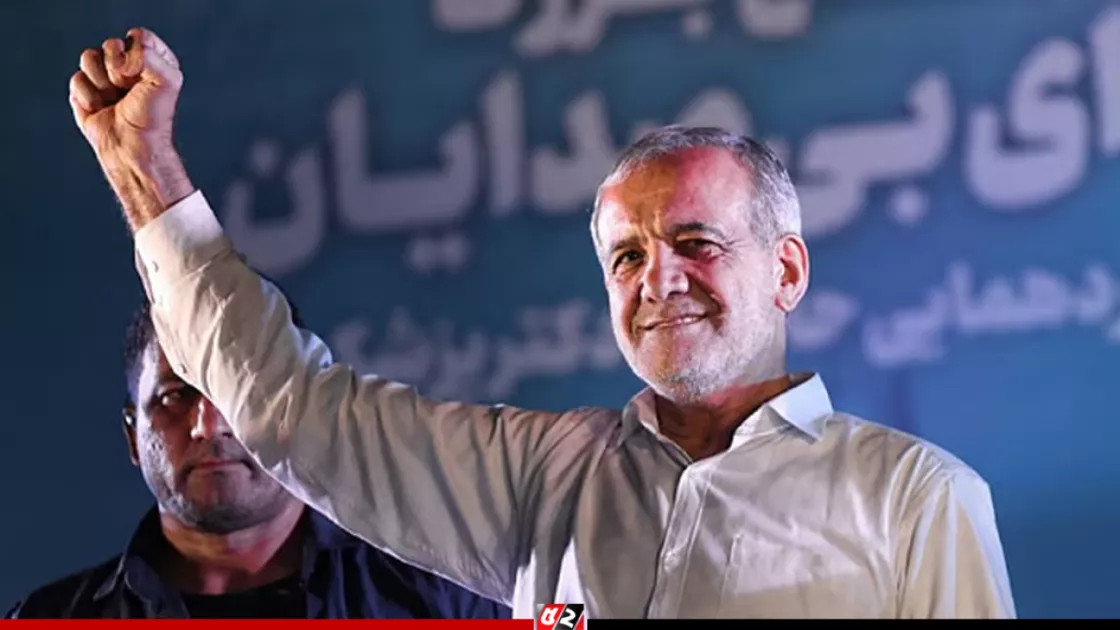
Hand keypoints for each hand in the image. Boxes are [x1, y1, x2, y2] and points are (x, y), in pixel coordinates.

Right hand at [69, 28, 193, 230]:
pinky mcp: (85, 89)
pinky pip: (76, 79)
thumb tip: (120, 58)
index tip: (142, 78)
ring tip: (113, 100)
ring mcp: (105, 76)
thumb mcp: (167, 81)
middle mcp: (129, 65)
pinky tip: (100, 109)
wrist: (131, 148)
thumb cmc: (151, 118)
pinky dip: (88, 97)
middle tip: (127, 91)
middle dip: (116, 71)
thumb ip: (150, 56)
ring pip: (88, 57)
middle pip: (110, 44)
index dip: (136, 55)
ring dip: (101, 83)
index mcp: (153, 59)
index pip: (138, 36)